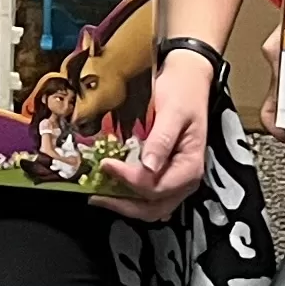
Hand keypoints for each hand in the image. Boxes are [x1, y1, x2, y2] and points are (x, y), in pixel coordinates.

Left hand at [89, 46, 220, 221]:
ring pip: (150, 206)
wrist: (188, 78)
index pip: (157, 188)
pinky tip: (110, 184)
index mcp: (190, 166)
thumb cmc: (182, 91)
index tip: (106, 164)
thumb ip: (162, 139)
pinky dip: (129, 195)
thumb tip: (149, 167)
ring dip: (124, 203)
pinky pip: (148, 194)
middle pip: (154, 207)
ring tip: (98, 193)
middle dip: (123, 204)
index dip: (130, 181)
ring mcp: (174, 177)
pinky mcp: (164, 172)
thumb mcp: (173, 111)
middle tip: (94, 195)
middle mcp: (184, 178)